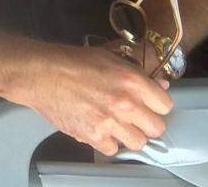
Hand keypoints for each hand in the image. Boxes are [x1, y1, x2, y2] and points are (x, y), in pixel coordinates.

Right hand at [15, 44, 172, 156]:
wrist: (41, 74)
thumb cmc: (73, 61)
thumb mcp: (109, 57)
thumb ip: (136, 72)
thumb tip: (159, 85)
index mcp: (133, 81)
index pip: (166, 104)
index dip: (156, 103)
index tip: (147, 103)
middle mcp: (126, 105)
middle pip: (157, 128)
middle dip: (146, 122)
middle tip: (133, 116)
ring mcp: (110, 123)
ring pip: (138, 143)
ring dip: (129, 134)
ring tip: (116, 124)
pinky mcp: (93, 137)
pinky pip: (113, 149)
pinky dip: (108, 142)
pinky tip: (99, 129)